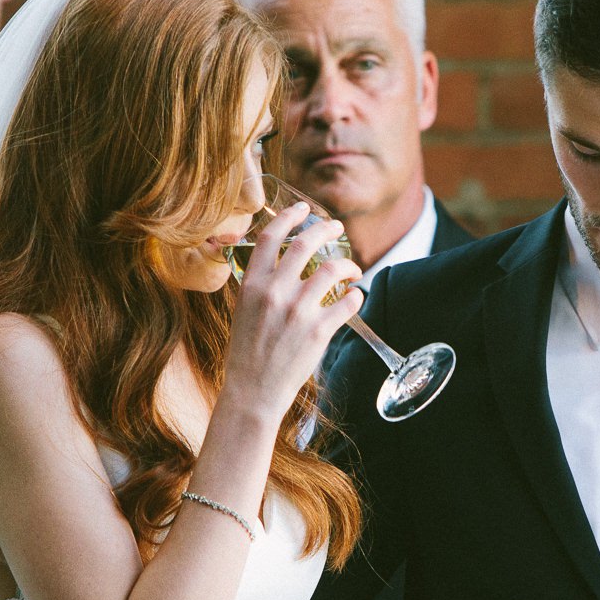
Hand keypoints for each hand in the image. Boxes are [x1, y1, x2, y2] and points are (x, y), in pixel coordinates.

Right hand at [224, 202, 363, 419]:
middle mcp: (275, 292)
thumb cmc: (247, 352)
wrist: (253, 390)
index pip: (271, 237)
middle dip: (327, 229)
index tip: (304, 209)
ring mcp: (298, 310)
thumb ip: (260, 285)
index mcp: (252, 284)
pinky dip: (356, 296)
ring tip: (353, 270)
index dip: (290, 216)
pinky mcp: (318, 330)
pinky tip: (355, 296)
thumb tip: (279, 264)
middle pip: (306, 244)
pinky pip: (347, 302)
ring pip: (332, 269)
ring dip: (348, 265)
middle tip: (338, 228)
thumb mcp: (244, 310)